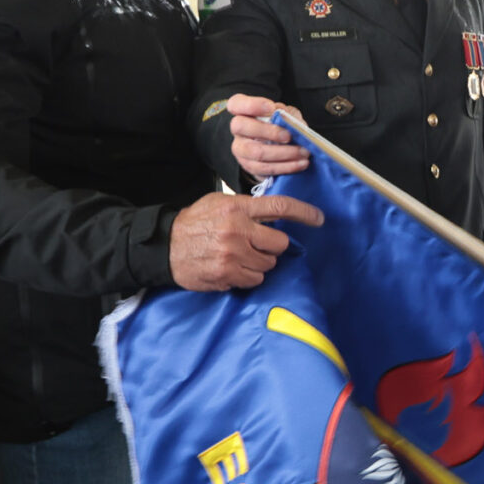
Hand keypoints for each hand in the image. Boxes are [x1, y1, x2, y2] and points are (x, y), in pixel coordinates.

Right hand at [169, 190, 324, 290]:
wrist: (165, 247)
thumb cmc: (194, 223)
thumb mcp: (217, 203)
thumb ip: (245, 207)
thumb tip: (273, 215)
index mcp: (237, 207)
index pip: (280, 207)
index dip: (304, 213)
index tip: (319, 219)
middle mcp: (238, 230)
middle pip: (279, 243)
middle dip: (272, 246)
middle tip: (256, 245)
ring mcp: (233, 254)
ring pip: (268, 265)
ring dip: (259, 263)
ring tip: (238, 257)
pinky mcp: (227, 275)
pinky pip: (255, 280)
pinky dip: (247, 277)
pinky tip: (232, 268)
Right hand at [227, 94, 312, 179]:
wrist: (278, 151)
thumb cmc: (280, 127)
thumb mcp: (285, 115)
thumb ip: (287, 114)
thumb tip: (290, 119)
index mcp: (243, 112)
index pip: (236, 104)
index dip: (251, 105)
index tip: (271, 108)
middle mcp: (238, 130)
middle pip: (241, 126)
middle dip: (268, 131)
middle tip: (289, 136)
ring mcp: (241, 149)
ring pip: (255, 152)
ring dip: (283, 153)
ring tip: (303, 152)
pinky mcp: (249, 166)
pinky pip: (264, 168)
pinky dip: (285, 166)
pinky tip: (300, 163)